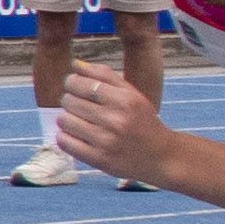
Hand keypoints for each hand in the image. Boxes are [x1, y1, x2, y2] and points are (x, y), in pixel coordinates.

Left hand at [48, 62, 167, 183]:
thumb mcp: (132, 94)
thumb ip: (104, 75)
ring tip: (80, 121)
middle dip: (70, 101)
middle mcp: (116, 120)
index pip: (80, 83)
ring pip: (63, 120)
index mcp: (125, 100)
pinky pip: (63, 142)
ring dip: (67, 119)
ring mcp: (106, 141)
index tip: (75, 86)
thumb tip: (75, 64)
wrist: (160, 156)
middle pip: (69, 101)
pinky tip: (77, 135)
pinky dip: (65, 137)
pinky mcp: (98, 159)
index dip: (71, 82)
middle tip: (80, 105)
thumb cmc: (142, 121)